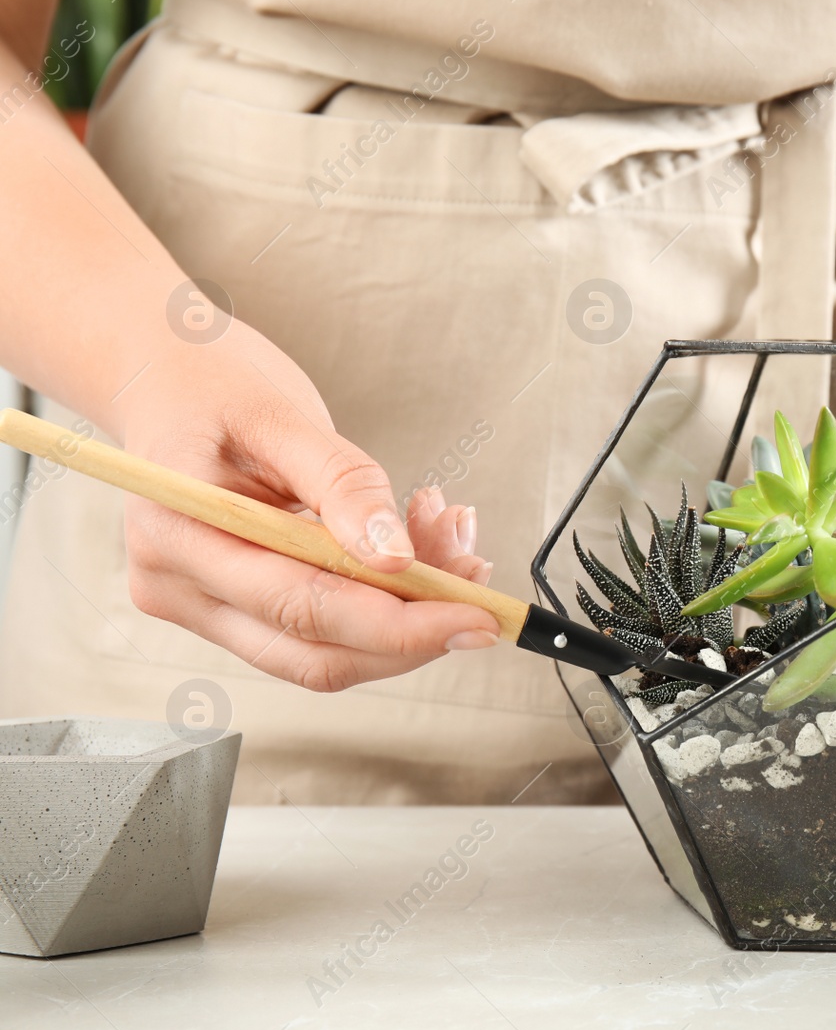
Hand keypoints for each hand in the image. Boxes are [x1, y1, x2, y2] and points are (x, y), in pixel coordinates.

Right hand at [118, 327, 500, 690]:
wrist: (164, 375)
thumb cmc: (210, 382)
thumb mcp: (281, 413)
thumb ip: (342, 485)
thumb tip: (394, 555)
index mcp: (177, 533)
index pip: (302, 607)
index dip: (399, 623)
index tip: (475, 612)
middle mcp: (176, 586)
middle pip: (317, 652)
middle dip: (415, 626)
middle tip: (478, 575)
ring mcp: (200, 606)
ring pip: (324, 654)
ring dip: (407, 615)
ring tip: (451, 541)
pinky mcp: (231, 609)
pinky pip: (318, 631)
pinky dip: (383, 604)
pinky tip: (421, 551)